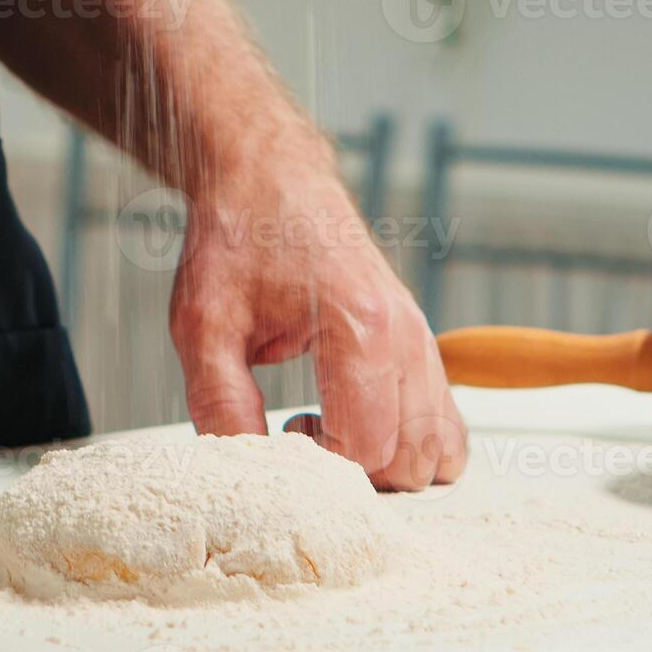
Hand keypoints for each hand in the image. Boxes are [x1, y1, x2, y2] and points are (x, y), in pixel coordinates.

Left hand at [167, 165, 466, 490]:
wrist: (268, 178)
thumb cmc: (237, 240)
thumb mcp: (203, 324)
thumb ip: (220, 401)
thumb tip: (243, 466)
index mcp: (359, 327)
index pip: (367, 447)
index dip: (321, 463)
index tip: (284, 430)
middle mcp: (405, 334)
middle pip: (413, 460)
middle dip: (358, 473)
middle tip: (305, 434)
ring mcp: (421, 338)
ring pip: (442, 448)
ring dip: (390, 463)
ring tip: (333, 426)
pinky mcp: (421, 342)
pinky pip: (447, 420)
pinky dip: (415, 442)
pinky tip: (362, 421)